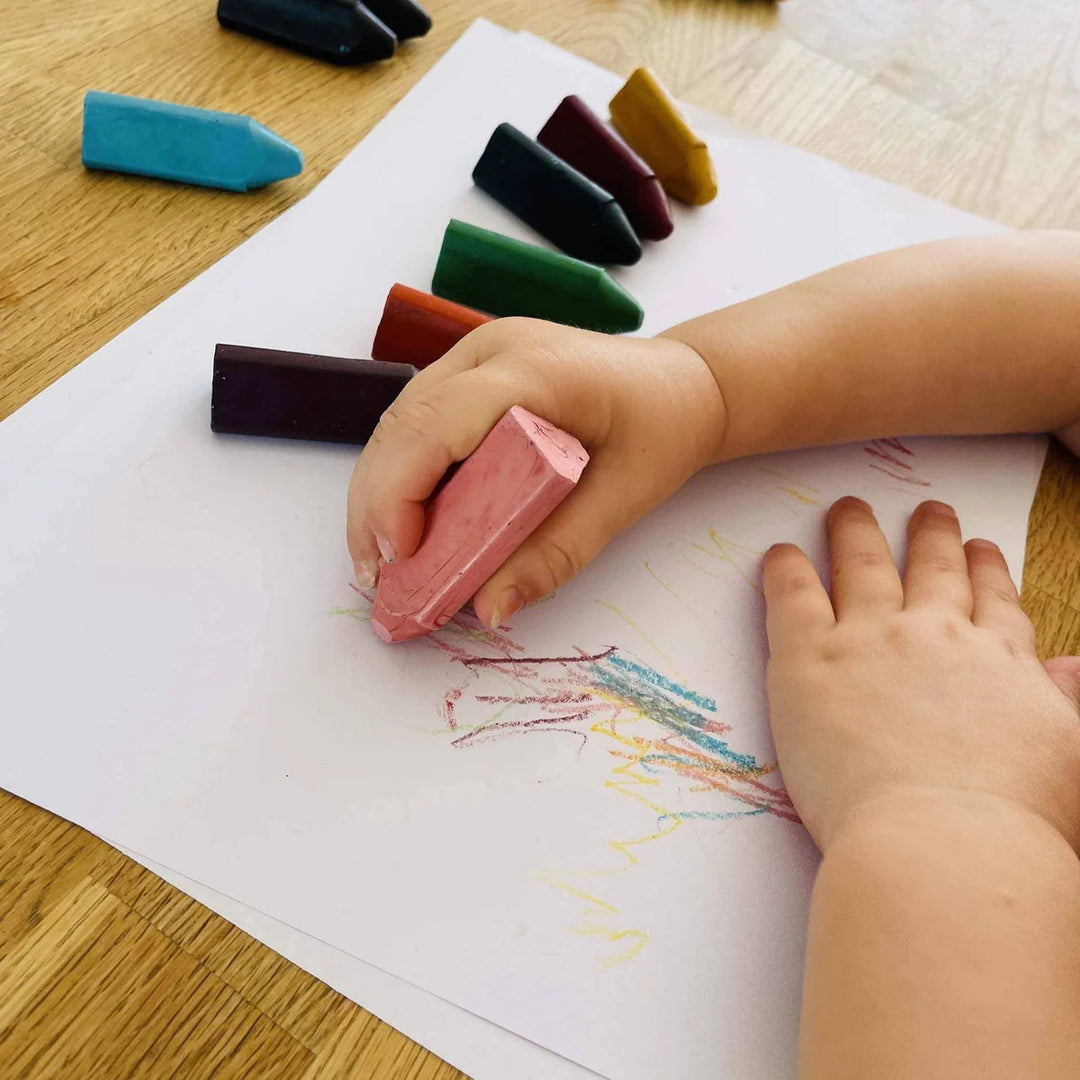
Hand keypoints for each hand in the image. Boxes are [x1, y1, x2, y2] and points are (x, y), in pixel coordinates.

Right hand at [347, 317, 724, 626]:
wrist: (682, 383)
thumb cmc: (663, 429)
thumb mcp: (621, 500)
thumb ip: (555, 555)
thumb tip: (489, 609)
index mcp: (535, 370)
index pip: (441, 420)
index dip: (402, 488)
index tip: (401, 556)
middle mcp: (493, 349)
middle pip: (406, 421)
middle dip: (376, 502)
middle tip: (376, 575)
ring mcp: (478, 354)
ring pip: (401, 421)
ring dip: (380, 491)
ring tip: (381, 561)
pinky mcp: (472, 373)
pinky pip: (420, 420)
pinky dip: (403, 473)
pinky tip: (404, 522)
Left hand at [762, 496, 1079, 852]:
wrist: (947, 844)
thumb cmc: (1017, 825)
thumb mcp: (1069, 759)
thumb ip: (1062, 704)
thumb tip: (1071, 668)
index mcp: (999, 662)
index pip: (994, 603)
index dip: (986, 571)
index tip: (982, 548)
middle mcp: (937, 636)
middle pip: (933, 569)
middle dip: (931, 536)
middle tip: (927, 512)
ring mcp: (870, 640)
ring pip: (862, 566)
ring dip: (855, 532)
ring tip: (847, 510)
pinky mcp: (809, 660)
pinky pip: (792, 596)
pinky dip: (784, 569)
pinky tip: (778, 552)